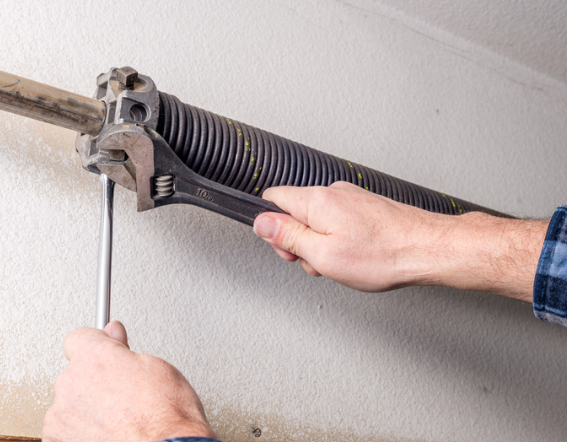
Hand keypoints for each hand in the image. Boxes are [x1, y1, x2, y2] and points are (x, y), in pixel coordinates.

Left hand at [42, 321, 215, 441]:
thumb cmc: (166, 415)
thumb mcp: (156, 367)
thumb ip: (125, 349)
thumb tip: (115, 335)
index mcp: (94, 356)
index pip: (79, 337)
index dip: (97, 344)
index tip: (108, 349)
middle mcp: (71, 383)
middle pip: (76, 372)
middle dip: (96, 379)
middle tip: (125, 392)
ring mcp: (61, 416)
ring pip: (70, 403)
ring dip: (88, 407)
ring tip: (120, 418)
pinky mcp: (58, 441)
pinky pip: (65, 430)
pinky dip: (81, 432)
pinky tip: (108, 433)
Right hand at [253, 181, 547, 299]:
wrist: (427, 248)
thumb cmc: (382, 255)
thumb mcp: (322, 255)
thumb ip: (288, 236)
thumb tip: (262, 223)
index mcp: (316, 201)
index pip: (272, 199)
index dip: (272, 227)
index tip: (287, 248)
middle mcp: (333, 192)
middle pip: (295, 211)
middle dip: (299, 240)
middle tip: (316, 262)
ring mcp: (351, 198)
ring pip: (318, 219)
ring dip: (320, 243)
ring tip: (341, 262)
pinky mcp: (366, 206)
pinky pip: (338, 220)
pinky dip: (339, 238)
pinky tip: (355, 255)